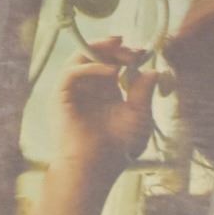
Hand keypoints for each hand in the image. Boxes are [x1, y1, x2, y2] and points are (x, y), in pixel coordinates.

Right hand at [58, 37, 158, 167]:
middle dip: (114, 48)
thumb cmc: (118, 148)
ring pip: (80, 57)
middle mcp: (88, 88)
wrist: (96, 166)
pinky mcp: (60, 96)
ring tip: (120, 48)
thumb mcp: (139, 116)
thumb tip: (153, 71)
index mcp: (106, 92)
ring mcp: (73, 91)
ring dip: (100, 49)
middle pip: (95, 55)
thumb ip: (144, 92)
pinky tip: (111, 71)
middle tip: (131, 49)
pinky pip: (71, 72)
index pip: (112, 63)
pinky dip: (91, 67)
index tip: (141, 53)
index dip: (125, 54)